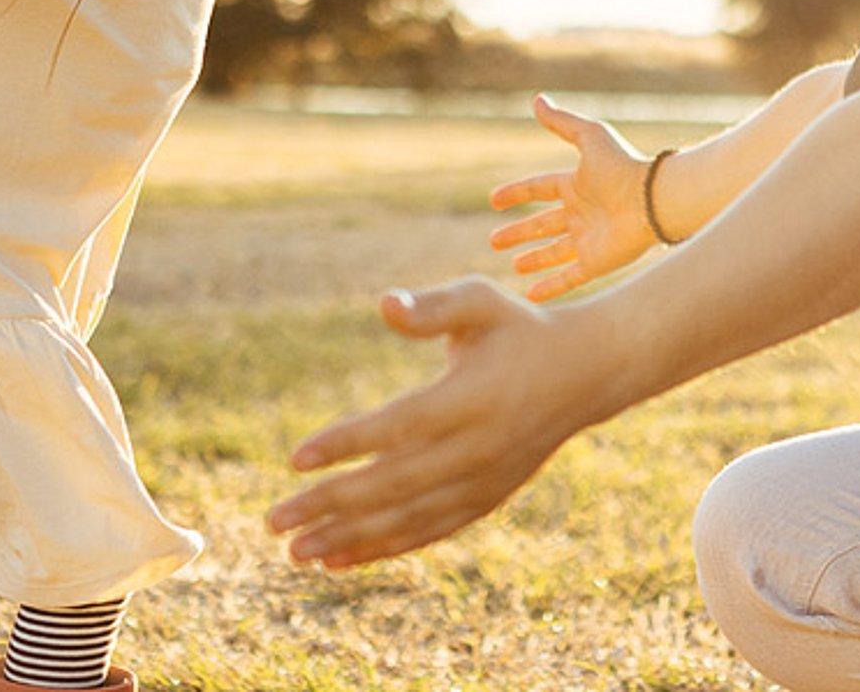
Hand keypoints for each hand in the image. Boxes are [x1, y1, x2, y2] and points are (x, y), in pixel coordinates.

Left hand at [268, 278, 594, 567]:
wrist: (585, 371)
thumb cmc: (520, 327)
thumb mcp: (482, 301)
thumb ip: (432, 306)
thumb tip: (382, 304)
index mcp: (471, 397)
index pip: (399, 427)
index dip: (347, 443)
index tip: (296, 458)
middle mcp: (477, 447)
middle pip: (394, 485)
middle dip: (330, 505)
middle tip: (273, 521)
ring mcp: (483, 480)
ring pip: (408, 519)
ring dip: (348, 539)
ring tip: (295, 552)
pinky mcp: (486, 499)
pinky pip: (429, 531)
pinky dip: (384, 548)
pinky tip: (339, 559)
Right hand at [489, 95, 655, 301]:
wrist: (652, 200)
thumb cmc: (622, 166)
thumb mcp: (589, 137)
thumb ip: (562, 122)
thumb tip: (537, 99)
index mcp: (578, 184)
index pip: (540, 188)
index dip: (517, 193)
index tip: (494, 200)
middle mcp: (582, 213)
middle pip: (543, 224)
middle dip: (519, 232)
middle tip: (494, 241)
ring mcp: (589, 240)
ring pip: (554, 252)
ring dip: (534, 259)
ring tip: (514, 266)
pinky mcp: (597, 262)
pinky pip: (569, 278)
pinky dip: (550, 286)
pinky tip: (531, 293)